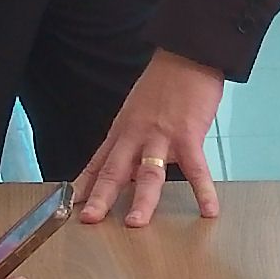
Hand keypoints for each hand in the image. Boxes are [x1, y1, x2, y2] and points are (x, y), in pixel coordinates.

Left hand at [74, 49, 224, 226]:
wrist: (189, 55)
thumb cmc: (166, 80)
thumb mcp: (139, 107)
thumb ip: (134, 136)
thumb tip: (133, 164)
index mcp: (123, 130)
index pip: (99, 162)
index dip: (84, 184)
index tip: (70, 205)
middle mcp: (136, 135)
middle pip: (115, 171)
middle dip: (100, 197)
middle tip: (89, 220)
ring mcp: (162, 137)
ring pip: (148, 173)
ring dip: (142, 200)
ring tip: (135, 223)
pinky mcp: (189, 135)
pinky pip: (197, 169)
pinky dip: (203, 191)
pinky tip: (208, 210)